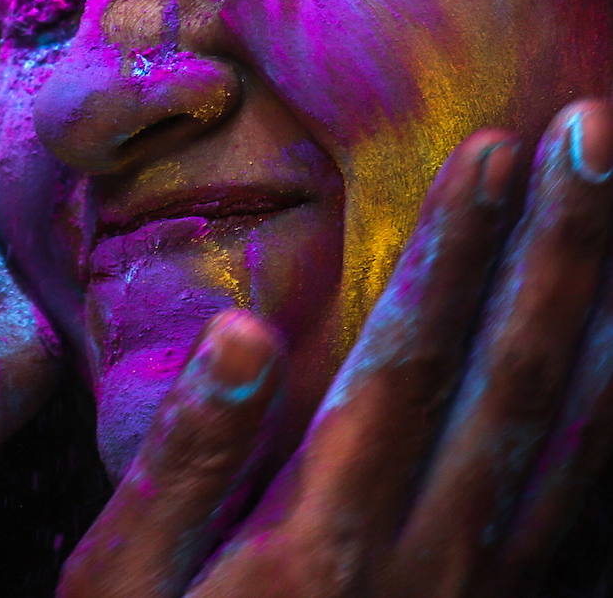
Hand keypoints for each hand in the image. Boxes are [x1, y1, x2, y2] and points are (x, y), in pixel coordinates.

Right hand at [60, 99, 612, 597]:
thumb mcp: (123, 584)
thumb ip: (186, 462)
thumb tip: (240, 333)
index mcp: (323, 534)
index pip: (406, 358)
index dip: (452, 249)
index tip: (491, 150)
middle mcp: (428, 555)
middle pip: (513, 379)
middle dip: (560, 246)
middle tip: (596, 134)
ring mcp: (481, 589)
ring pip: (574, 436)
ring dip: (607, 311)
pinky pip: (580, 501)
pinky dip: (612, 417)